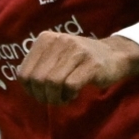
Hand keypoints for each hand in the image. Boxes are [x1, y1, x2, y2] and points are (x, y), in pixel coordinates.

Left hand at [16, 32, 138, 105]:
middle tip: (54, 99)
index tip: (42, 94)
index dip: (30, 90)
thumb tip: (24, 83)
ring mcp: (75, 51)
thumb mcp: (55, 56)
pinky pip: (70, 85)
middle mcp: (59, 41)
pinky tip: (74, 93)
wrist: (114, 55)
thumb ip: (38, 66)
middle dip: (43, 96)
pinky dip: (69, 95)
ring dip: (56, 98)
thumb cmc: (80, 60)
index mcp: (45, 39)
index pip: (23, 73)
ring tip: (64, 97)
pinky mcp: (90, 64)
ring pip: (52, 83)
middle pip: (37, 80)